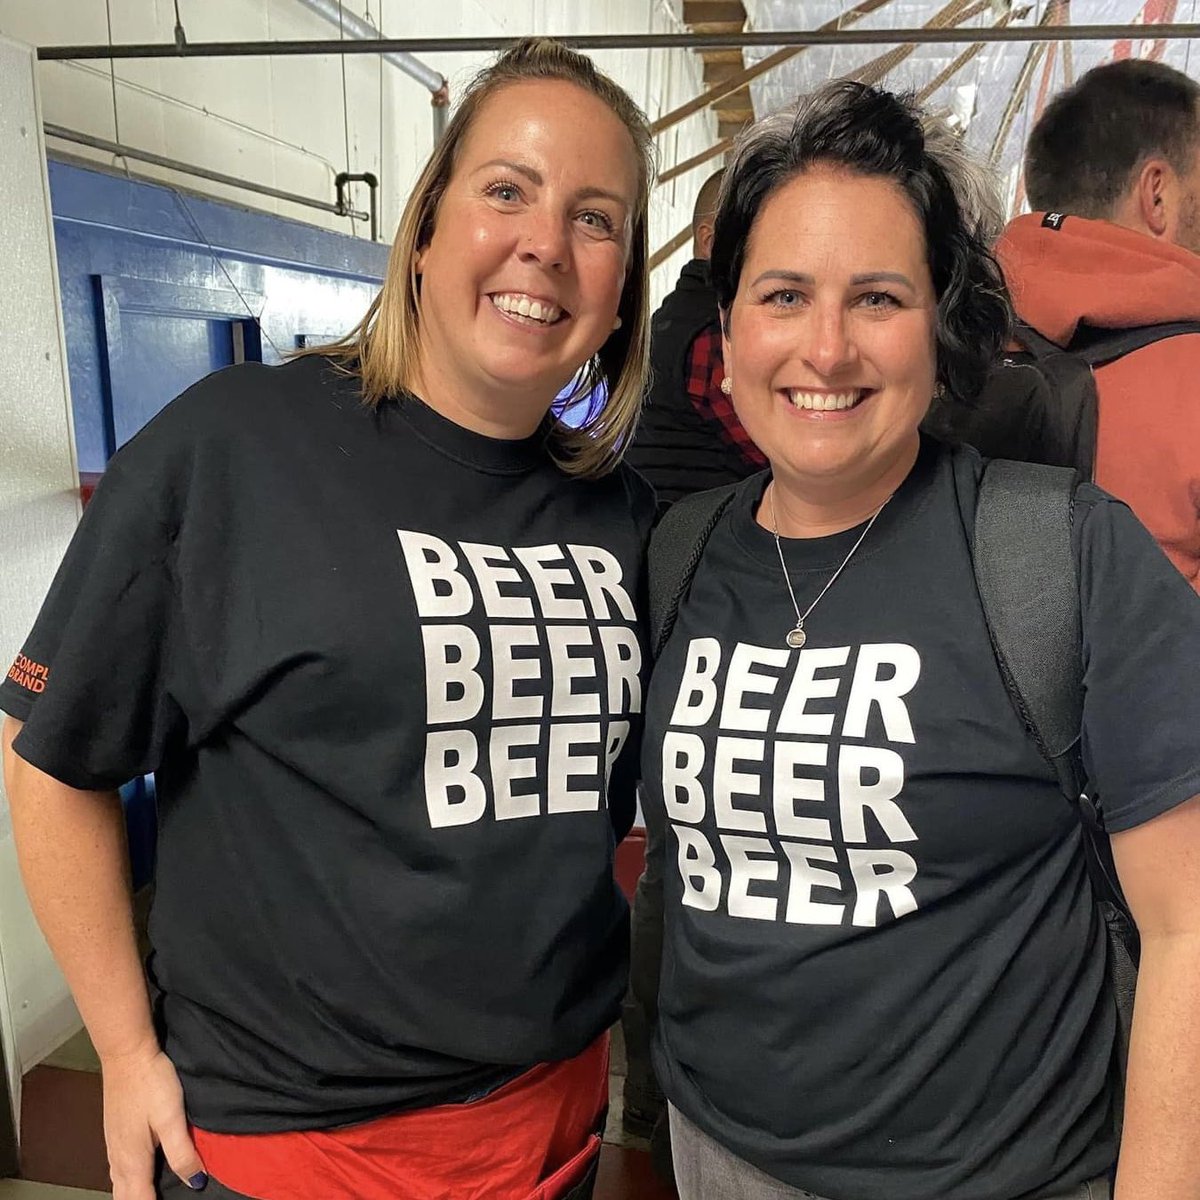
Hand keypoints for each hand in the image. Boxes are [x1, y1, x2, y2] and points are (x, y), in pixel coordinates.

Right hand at [100, 1040, 206, 1198]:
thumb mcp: (172, 1117)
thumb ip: (182, 1152)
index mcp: (133, 1161)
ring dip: (133, 1197)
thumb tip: (195, 1183)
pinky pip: (117, 1172)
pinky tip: (137, 1177)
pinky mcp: (114, 1135)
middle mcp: (118, 1159)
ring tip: (150, 1198)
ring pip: (119, 1186)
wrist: (126, 1054)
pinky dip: (127, 1183)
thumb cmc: (151, 1082)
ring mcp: (113, 1147)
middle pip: (126, 1198)